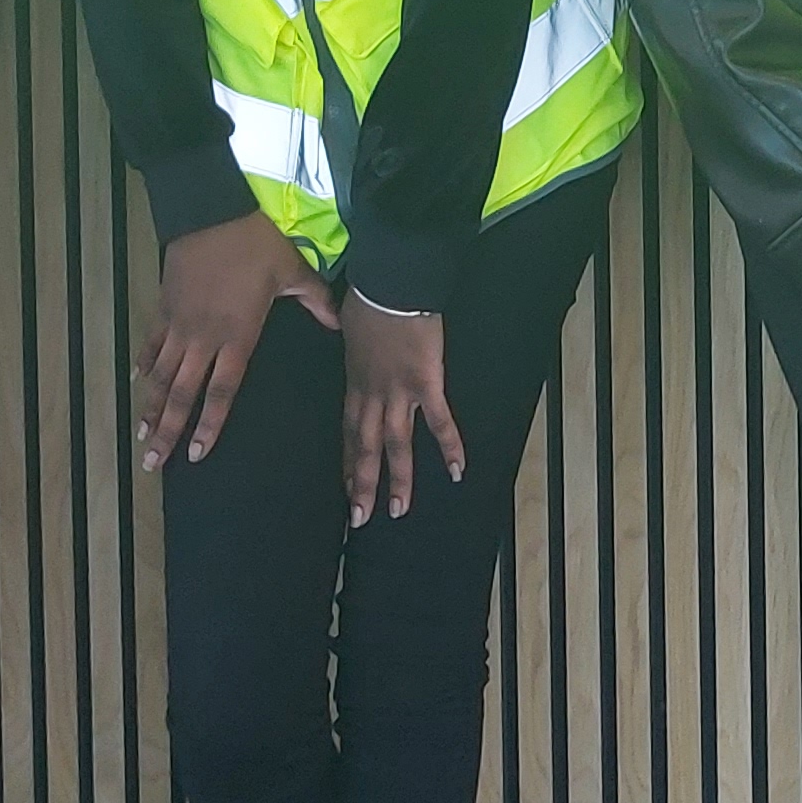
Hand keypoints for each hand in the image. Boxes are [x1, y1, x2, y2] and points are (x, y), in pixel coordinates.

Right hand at [138, 214, 333, 470]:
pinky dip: (144, 363)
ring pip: (161, 374)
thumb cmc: (257, 242)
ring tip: (141, 436)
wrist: (213, 209)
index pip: (221, 391)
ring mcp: (180, 323)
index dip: (208, 423)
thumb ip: (315, 302)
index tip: (197, 454)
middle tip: (154, 463)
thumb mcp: (293, 271)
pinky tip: (137, 382)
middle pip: (182, 393)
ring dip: (150, 406)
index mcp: (237, 336)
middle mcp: (204, 337)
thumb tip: (337, 325)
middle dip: (168, 430)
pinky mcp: (165, 305)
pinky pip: (152, 342)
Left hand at [343, 299, 464, 524]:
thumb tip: (344, 330)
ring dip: (398, 478)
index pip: (349, 430)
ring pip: (396, 444)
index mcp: (356, 382)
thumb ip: (350, 338)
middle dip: (362, 484)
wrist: (391, 284)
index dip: (349, 460)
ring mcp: (399, 392)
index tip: (346, 486)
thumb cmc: (369, 297)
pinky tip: (457, 471)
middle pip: (365, 446)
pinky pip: (440, 421)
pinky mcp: (427, 384)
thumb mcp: (346, 322)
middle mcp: (374, 394)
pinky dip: (450, 447)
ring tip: (400, 510)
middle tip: (360, 518)